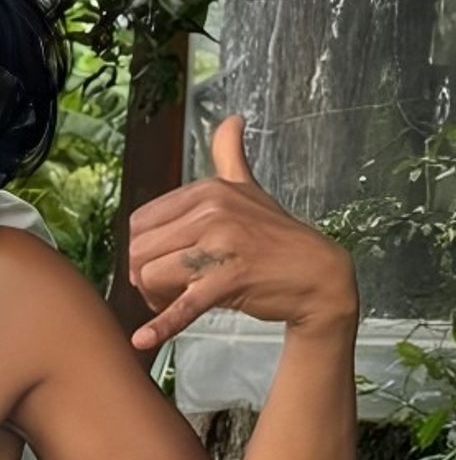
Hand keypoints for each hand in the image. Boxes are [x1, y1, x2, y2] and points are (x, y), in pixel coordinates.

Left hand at [127, 116, 357, 349]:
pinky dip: (161, 325)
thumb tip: (232, 118)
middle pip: (140, 250)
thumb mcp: (249, 189)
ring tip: (173, 303)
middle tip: (164, 290)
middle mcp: (211, 212)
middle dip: (143, 277)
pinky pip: (184, 304)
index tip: (158, 264)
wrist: (320, 275)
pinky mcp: (230, 280)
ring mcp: (221, 245)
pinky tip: (143, 340)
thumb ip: (231, 154)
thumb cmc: (276, 235)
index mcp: (206, 191)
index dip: (141, 250)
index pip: (140, 222)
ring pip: (151, 275)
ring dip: (154, 298)